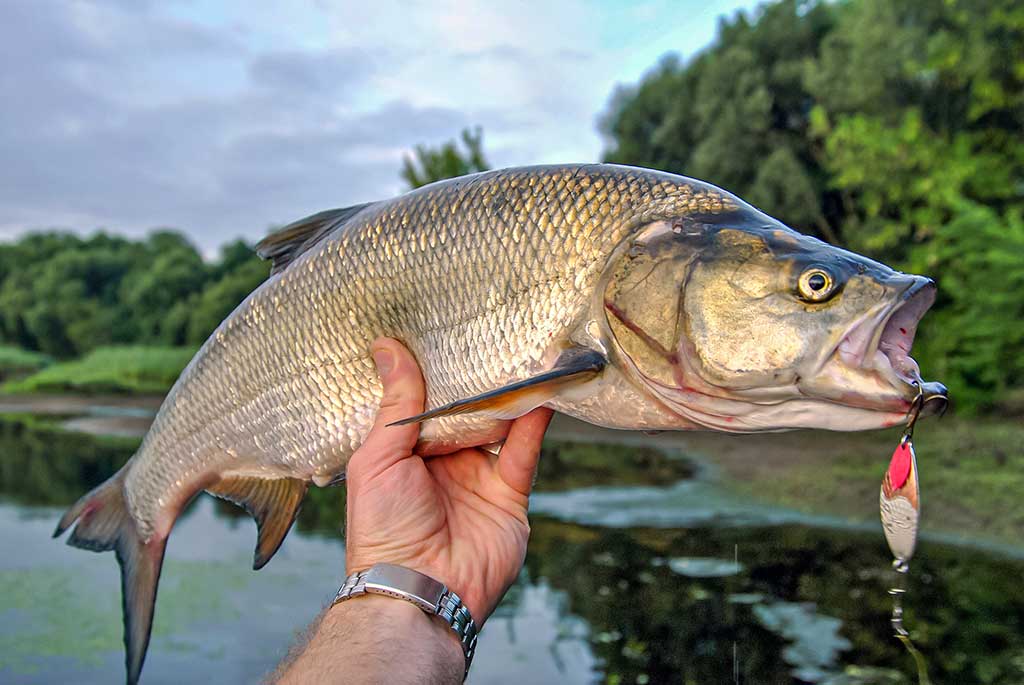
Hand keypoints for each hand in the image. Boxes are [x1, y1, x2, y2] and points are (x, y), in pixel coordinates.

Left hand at [344, 337, 553, 623]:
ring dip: (510, 395)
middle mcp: (442, 462)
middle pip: (465, 410)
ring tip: (523, 352)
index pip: (423, 402)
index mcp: (404, 454)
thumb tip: (386, 346)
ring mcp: (477, 477)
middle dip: (477, 378)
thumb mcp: (377, 459)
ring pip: (498, 425)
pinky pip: (523, 452)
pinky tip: (542, 391)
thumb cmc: (383, 528)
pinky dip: (534, 423)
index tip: (443, 330)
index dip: (434, 371)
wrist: (421, 590)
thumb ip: (394, 405)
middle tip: (490, 330)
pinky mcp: (508, 495)